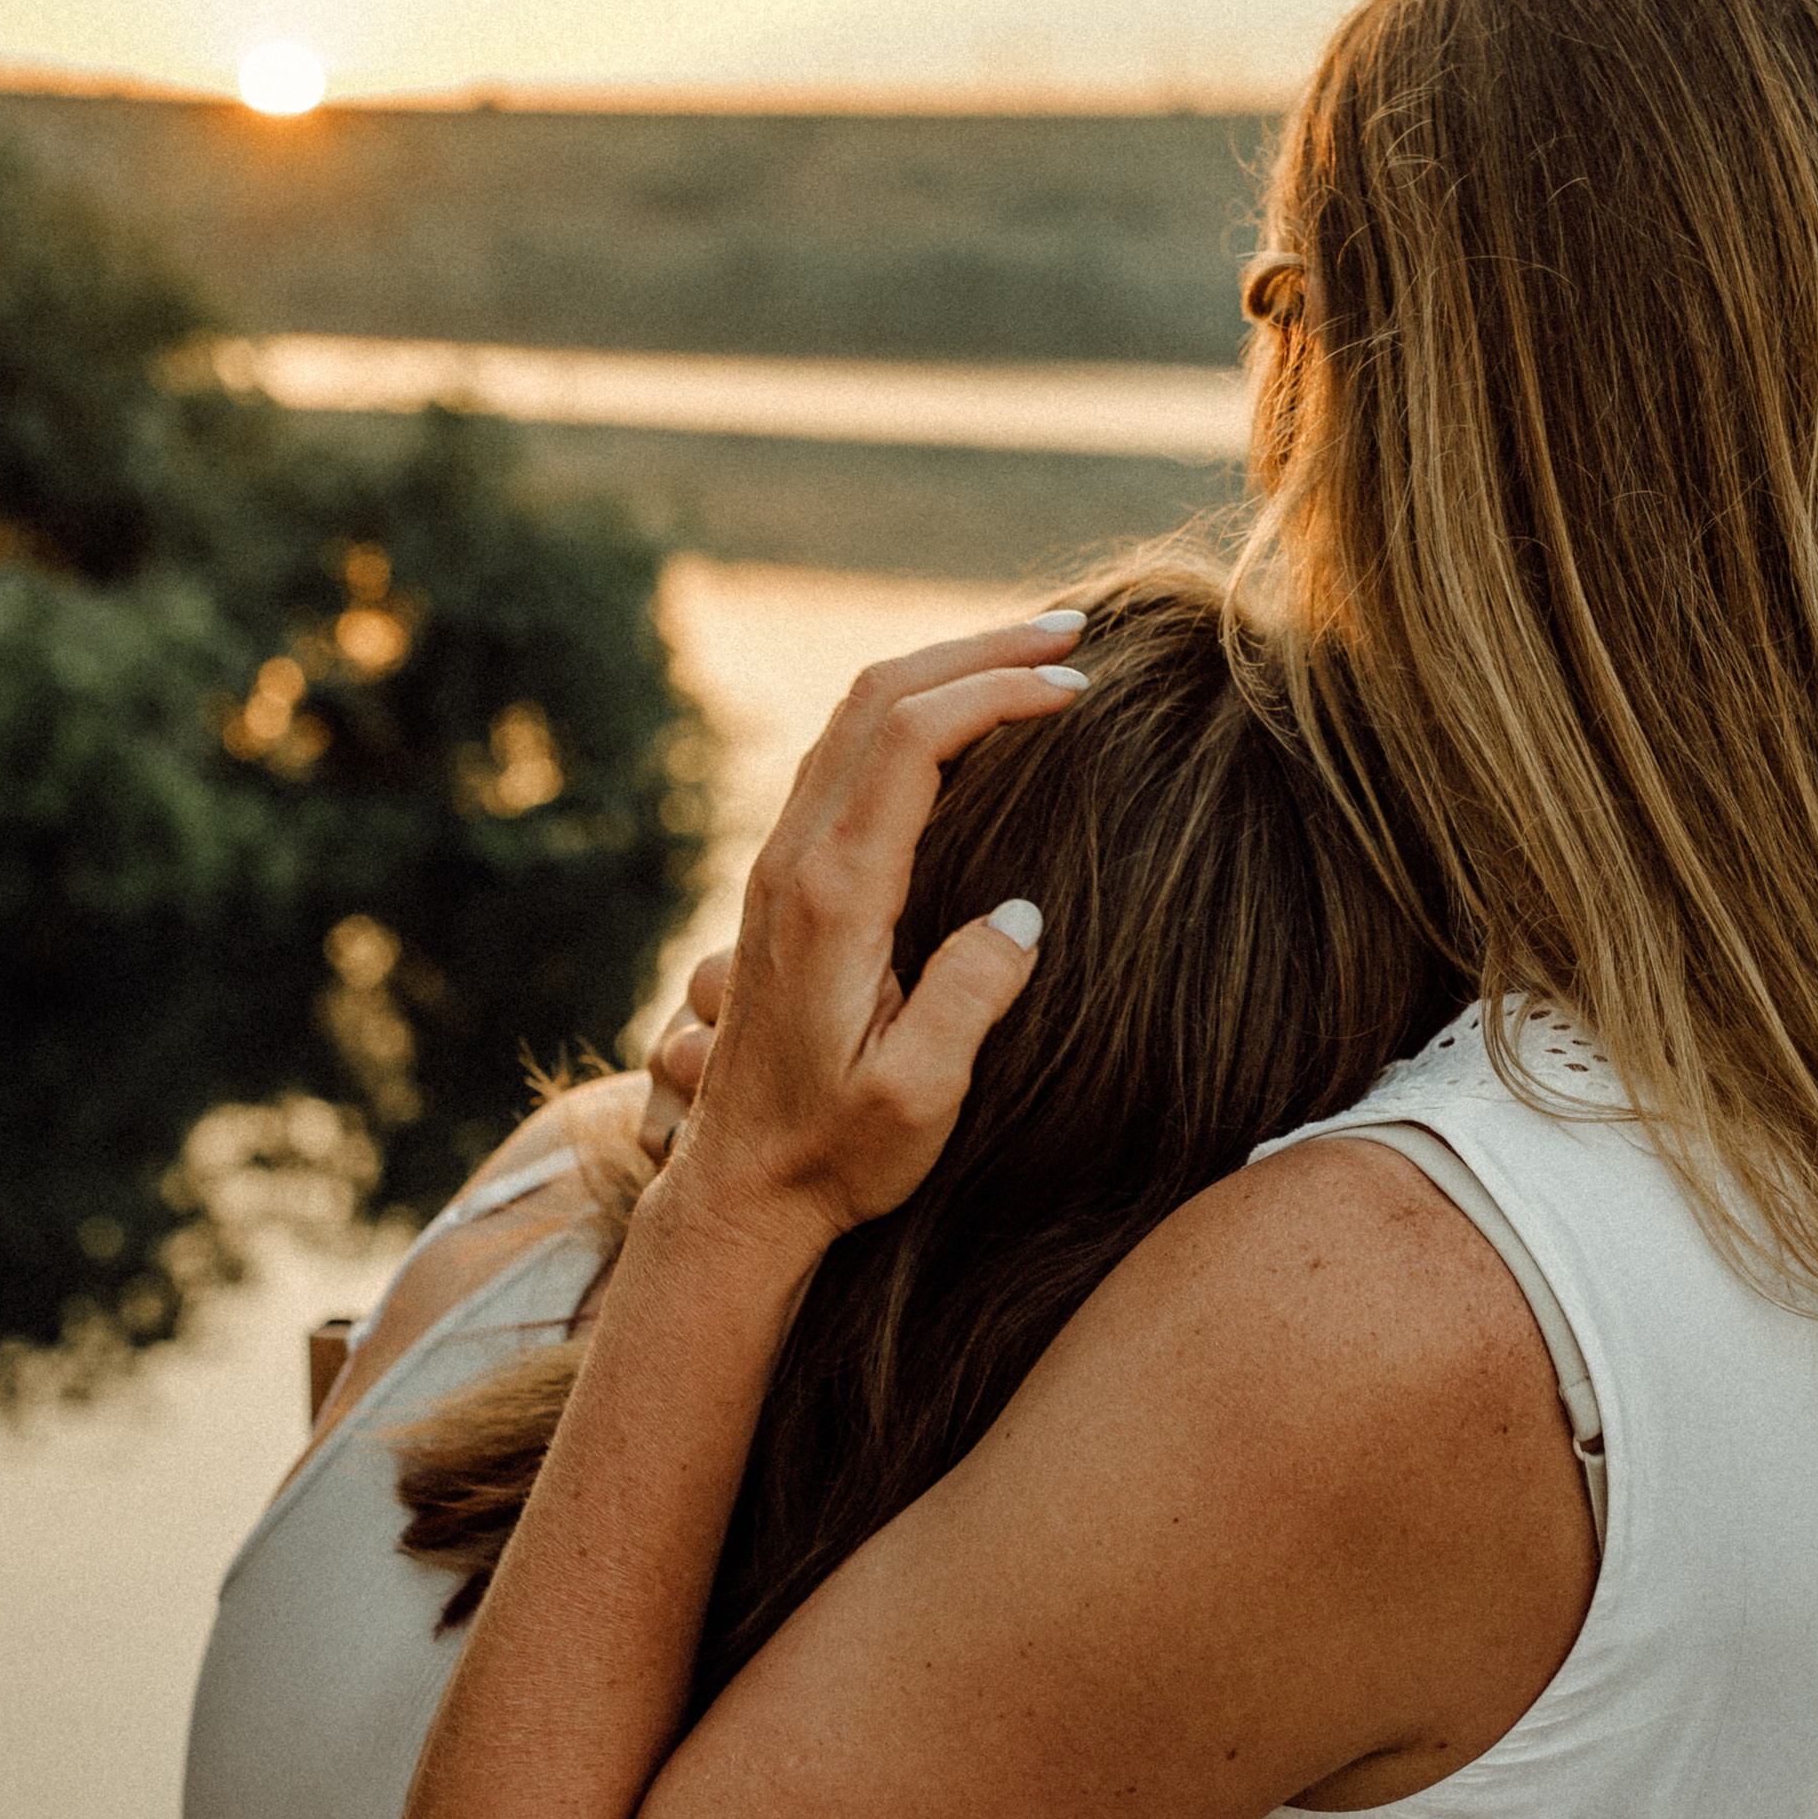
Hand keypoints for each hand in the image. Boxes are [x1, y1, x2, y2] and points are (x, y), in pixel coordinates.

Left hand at [656, 614, 1088, 1257]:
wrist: (738, 1189)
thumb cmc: (834, 1155)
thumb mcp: (916, 1099)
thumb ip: (970, 1003)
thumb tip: (1023, 916)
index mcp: (833, 897)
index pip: (912, 739)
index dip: (998, 690)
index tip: (1079, 688)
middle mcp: (796, 862)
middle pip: (877, 698)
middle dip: (978, 648)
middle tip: (1073, 630)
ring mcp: (782, 867)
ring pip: (853, 718)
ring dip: (943, 670)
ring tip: (1030, 654)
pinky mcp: (786, 884)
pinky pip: (845, 756)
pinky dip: (912, 713)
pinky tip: (965, 722)